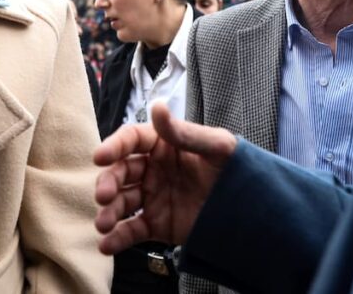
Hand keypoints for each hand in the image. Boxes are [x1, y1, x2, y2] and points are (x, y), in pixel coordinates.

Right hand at [93, 102, 236, 254]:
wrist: (252, 211)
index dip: (114, 146)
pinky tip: (106, 246)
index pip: (131, 140)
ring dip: (108, 212)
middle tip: (104, 196)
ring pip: (122, 203)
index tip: (100, 157)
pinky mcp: (156, 224)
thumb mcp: (216, 146)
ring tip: (103, 224)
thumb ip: (184, 132)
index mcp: (163, 145)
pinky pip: (132, 230)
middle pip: (121, 172)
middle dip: (108, 183)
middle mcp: (152, 170)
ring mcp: (152, 198)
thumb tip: (157, 106)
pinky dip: (117, 239)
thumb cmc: (236, 169)